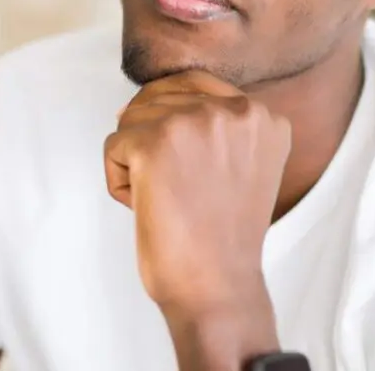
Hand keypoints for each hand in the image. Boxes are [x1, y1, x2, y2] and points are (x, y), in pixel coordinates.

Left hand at [104, 70, 290, 318]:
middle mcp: (233, 109)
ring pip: (132, 120)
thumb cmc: (219, 235)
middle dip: (154, 145)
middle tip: (182, 192)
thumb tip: (130, 103)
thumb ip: (211, 125)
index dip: (173, 126)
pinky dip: (119, 181)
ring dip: (136, 162)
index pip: (192, 85)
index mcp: (261, 114)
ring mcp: (193, 122)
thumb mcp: (239, 163)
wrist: (216, 288)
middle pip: (157, 99)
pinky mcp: (153, 143)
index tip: (189, 173)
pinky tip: (148, 207)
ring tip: (168, 199)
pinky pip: (113, 147)